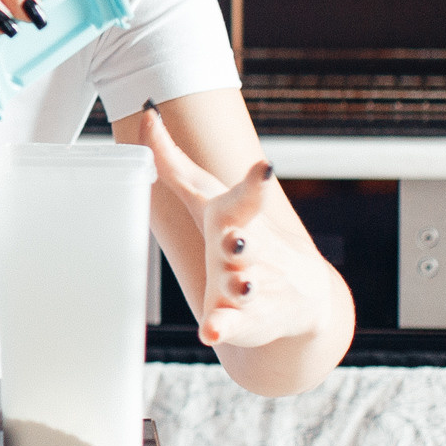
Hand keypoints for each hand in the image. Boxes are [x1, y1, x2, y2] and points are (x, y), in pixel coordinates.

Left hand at [137, 109, 345, 350]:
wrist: (299, 297)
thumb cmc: (240, 235)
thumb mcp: (209, 199)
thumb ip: (174, 162)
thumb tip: (146, 111)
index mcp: (240, 218)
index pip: (250, 196)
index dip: (255, 182)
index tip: (265, 167)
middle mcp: (250, 252)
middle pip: (247, 246)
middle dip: (242, 243)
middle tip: (235, 239)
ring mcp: (252, 288)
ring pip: (246, 287)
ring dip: (242, 286)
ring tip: (240, 284)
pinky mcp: (246, 320)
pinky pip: (234, 326)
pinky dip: (224, 329)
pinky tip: (211, 333)